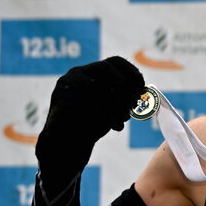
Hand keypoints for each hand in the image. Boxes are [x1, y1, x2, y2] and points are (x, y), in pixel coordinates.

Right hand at [36, 57, 144, 176]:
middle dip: (124, 86)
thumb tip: (144, 93)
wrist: (70, 144)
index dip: (131, 72)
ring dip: (115, 103)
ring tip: (123, 118)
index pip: (115, 61)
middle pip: (105, 68)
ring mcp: (67, 84)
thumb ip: (127, 98)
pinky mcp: (60, 98)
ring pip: (96, 85)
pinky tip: (113, 126)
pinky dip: (104, 115)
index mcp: (94, 72)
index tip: (141, 86)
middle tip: (133, 104)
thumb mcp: (116, 108)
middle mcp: (79, 73)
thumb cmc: (95, 123)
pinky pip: (85, 102)